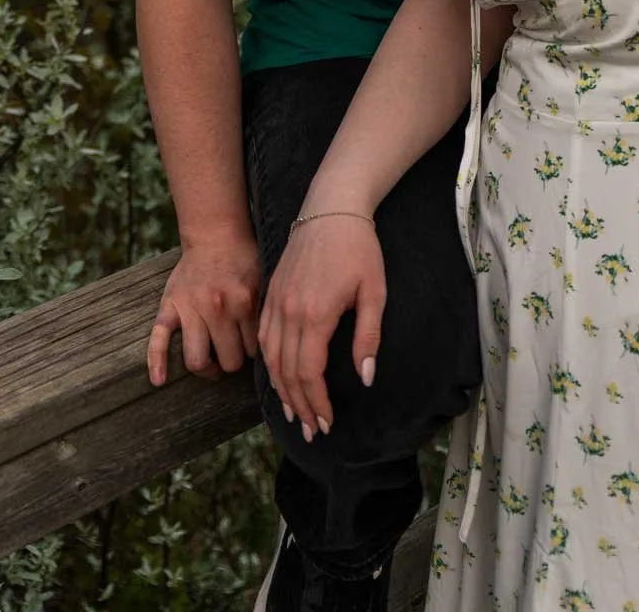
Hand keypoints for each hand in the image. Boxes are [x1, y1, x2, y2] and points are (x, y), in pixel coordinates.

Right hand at [147, 232, 261, 386]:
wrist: (216, 232)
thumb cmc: (243, 258)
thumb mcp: (263, 281)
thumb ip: (264, 311)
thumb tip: (273, 344)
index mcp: (244, 302)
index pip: (252, 350)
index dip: (252, 353)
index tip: (250, 348)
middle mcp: (217, 308)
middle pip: (228, 361)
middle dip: (232, 362)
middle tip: (232, 356)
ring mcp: (191, 309)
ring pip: (197, 359)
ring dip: (206, 368)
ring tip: (211, 364)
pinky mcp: (169, 306)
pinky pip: (158, 338)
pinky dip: (156, 362)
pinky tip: (159, 380)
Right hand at [259, 213, 386, 439]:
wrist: (332, 207)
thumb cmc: (360, 248)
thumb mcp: (375, 291)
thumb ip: (368, 336)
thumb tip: (365, 377)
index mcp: (316, 313)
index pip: (308, 372)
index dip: (316, 402)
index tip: (327, 423)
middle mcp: (289, 311)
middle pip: (287, 372)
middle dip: (299, 406)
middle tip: (311, 431)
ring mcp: (276, 301)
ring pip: (270, 358)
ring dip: (281, 390)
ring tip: (294, 415)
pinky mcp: (271, 293)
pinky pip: (264, 338)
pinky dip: (269, 365)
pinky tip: (279, 378)